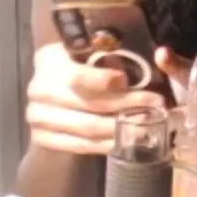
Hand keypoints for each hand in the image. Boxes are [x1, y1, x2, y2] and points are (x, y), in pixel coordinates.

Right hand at [25, 42, 168, 155]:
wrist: (52, 92)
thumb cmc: (79, 65)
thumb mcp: (92, 50)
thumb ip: (114, 51)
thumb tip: (158, 55)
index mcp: (49, 60)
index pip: (77, 75)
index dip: (102, 80)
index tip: (127, 80)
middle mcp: (38, 89)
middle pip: (89, 104)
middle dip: (125, 105)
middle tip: (154, 105)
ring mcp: (37, 116)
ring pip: (87, 127)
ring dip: (120, 128)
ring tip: (146, 124)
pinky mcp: (42, 138)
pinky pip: (79, 145)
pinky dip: (104, 144)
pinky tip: (124, 139)